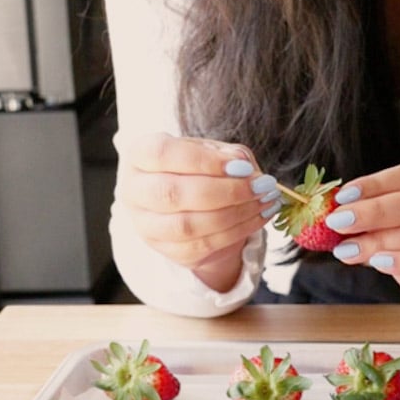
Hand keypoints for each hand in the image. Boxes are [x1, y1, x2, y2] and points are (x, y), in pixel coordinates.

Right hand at [115, 132, 279, 290]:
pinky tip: (258, 216)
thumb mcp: (212, 150)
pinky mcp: (166, 250)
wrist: (189, 200)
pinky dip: (237, 231)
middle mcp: (134, 191)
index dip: (203, 161)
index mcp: (139, 155)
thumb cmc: (198, 166)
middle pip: (172, 193)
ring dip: (235, 213)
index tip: (243, 166)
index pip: (163, 154)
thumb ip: (227, 153)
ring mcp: (146, 225)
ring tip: (266, 200)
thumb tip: (242, 165)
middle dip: (225, 191)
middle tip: (263, 185)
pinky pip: (202, 245)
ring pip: (188, 225)